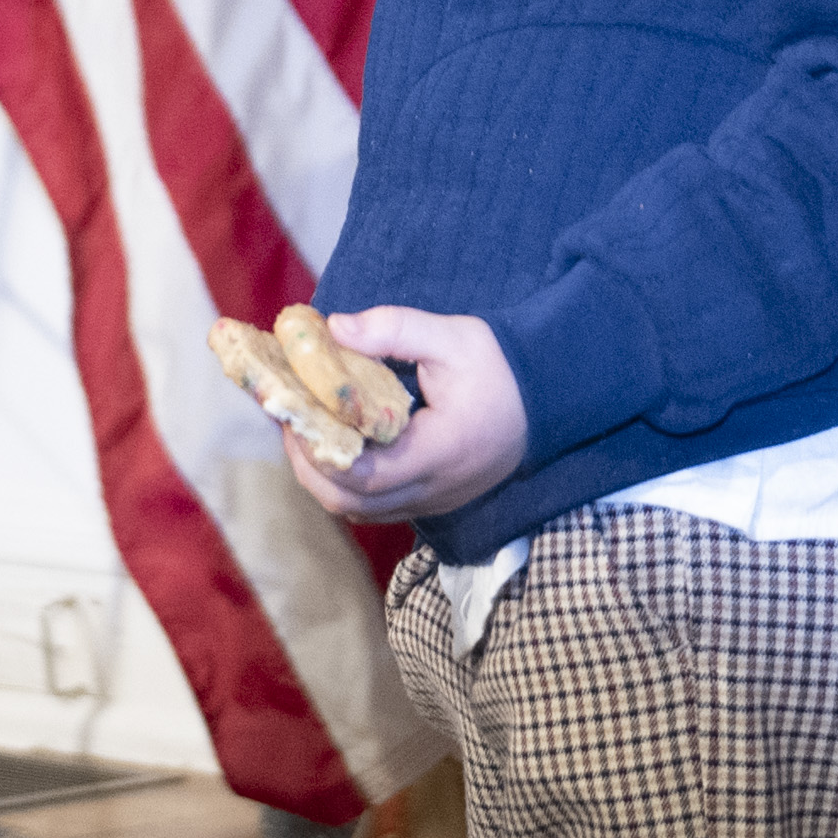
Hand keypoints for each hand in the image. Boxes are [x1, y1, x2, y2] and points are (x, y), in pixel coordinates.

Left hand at [289, 306, 527, 520]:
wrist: (547, 400)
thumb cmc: (500, 367)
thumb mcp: (452, 337)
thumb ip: (392, 330)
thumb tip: (333, 328)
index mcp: (437, 452)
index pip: (362, 474)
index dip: (317, 449)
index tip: (295, 412)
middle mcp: (433, 488)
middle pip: (349, 502)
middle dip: (308, 465)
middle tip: (290, 420)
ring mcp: (432, 501)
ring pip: (358, 510)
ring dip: (323, 478)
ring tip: (307, 429)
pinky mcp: (432, 500)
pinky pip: (375, 507)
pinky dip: (345, 484)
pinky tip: (336, 445)